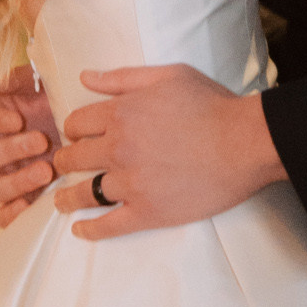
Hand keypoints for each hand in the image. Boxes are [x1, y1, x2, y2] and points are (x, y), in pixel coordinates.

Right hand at [0, 66, 57, 228]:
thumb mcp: (49, 86)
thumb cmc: (69, 105)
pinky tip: (29, 204)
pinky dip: (11, 213)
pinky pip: (2, 215)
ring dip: (17, 181)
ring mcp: (9, 178)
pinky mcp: (22, 201)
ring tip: (46, 171)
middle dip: (12, 149)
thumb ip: (20, 80)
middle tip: (41, 141)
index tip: (17, 119)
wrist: (98, 135)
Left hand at [50, 63, 285, 238]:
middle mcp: (117, 148)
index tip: (76, 137)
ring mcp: (131, 183)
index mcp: (120, 114)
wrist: (246, 143)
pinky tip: (80, 230)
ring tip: (60, 202)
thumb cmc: (213, 105)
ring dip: (67, 198)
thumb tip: (84, 77)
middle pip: (72, 159)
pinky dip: (90, 230)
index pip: (76, 124)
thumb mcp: (168, 76)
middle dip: (65, 162)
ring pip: (84, 194)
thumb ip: (122, 77)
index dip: (73, 130)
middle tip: (65, 167)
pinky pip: (108, 225)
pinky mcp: (148, 212)